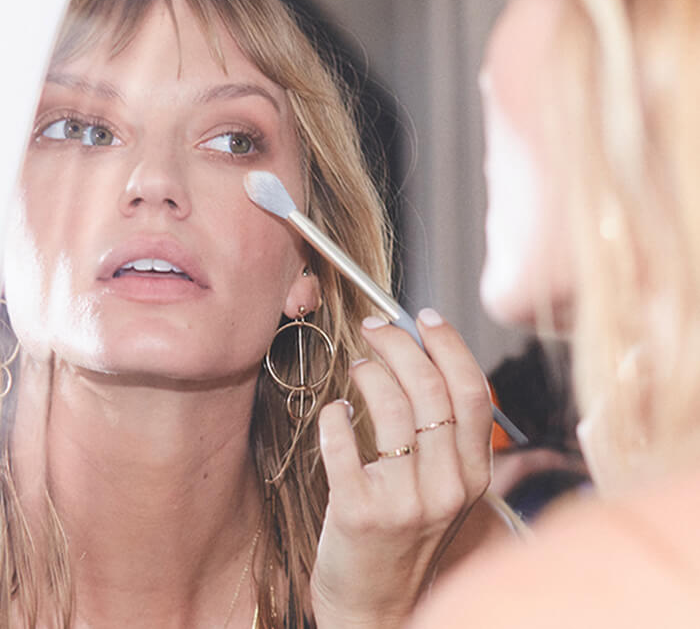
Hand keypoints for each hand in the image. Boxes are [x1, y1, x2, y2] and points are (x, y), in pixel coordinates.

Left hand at [311, 308, 492, 627]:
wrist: (378, 604)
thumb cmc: (407, 535)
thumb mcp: (445, 489)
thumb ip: (445, 436)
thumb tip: (425, 360)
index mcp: (473, 474)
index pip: (471, 393)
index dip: (449, 345)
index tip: (426, 318)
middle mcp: (446, 486)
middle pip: (430, 390)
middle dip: (400, 344)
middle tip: (376, 327)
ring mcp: (404, 501)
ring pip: (390, 408)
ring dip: (370, 374)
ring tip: (359, 368)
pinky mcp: (359, 512)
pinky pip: (343, 442)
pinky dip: (335, 416)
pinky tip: (334, 412)